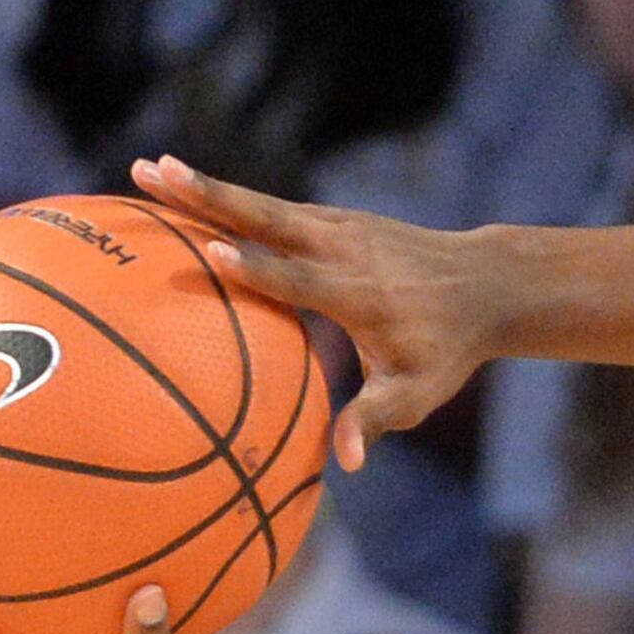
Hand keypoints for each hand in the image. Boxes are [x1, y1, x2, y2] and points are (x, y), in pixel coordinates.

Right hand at [129, 156, 497, 468]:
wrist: (485, 284)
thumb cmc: (445, 350)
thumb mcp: (418, 392)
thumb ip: (376, 420)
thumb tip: (345, 465)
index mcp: (356, 292)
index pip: (297, 278)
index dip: (255, 268)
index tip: (209, 251)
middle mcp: (342, 248)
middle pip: (267, 219)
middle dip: (209, 197)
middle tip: (151, 172)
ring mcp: (338, 226)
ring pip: (263, 205)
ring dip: (206, 186)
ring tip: (148, 168)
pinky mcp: (334, 218)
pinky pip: (274, 207)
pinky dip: (229, 198)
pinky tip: (185, 189)